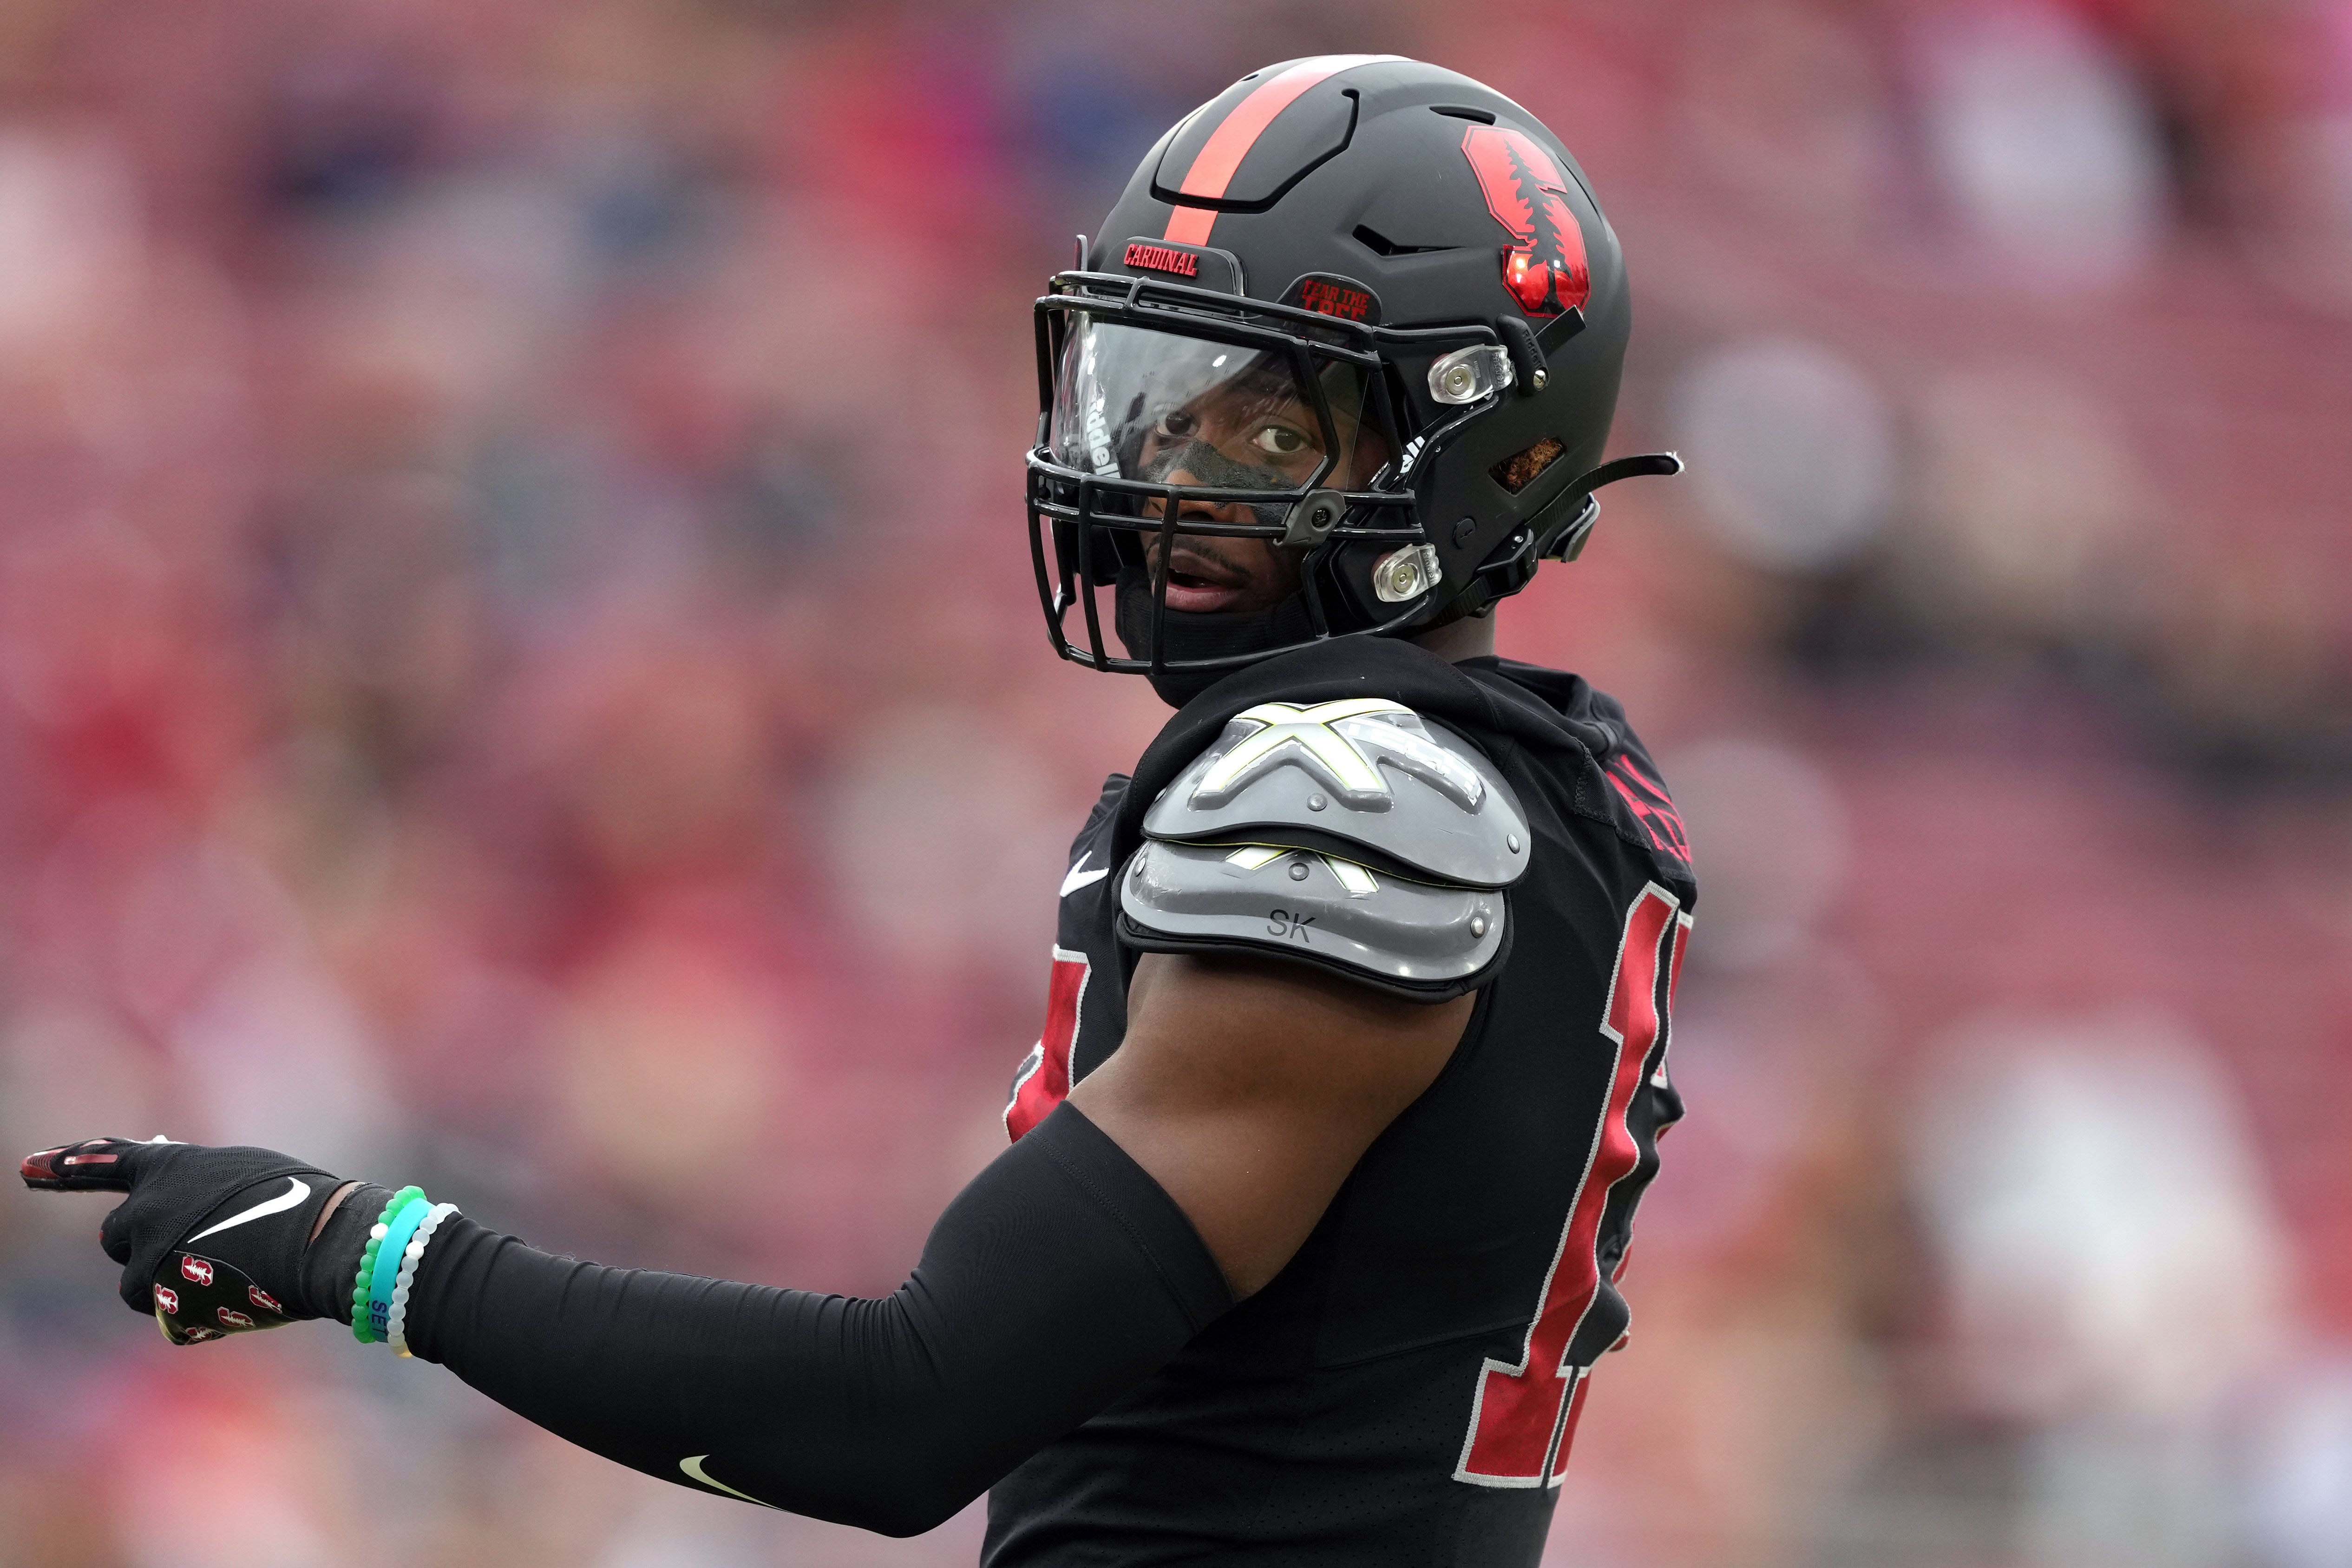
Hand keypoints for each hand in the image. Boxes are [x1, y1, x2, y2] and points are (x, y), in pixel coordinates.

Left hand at [21, 1137, 354, 1343]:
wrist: (320, 1242)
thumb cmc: (299, 1200)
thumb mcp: (243, 1172)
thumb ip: (197, 1180)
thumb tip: (173, 1184)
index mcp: (166, 1170)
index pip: (105, 1162)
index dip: (65, 1164)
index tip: (27, 1167)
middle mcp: (144, 1210)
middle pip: (116, 1235)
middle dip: (142, 1245)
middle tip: (188, 1250)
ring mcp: (148, 1256)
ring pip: (135, 1282)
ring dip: (165, 1283)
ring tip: (222, 1277)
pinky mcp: (160, 1299)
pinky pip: (163, 1313)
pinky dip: (189, 1311)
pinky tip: (230, 1299)